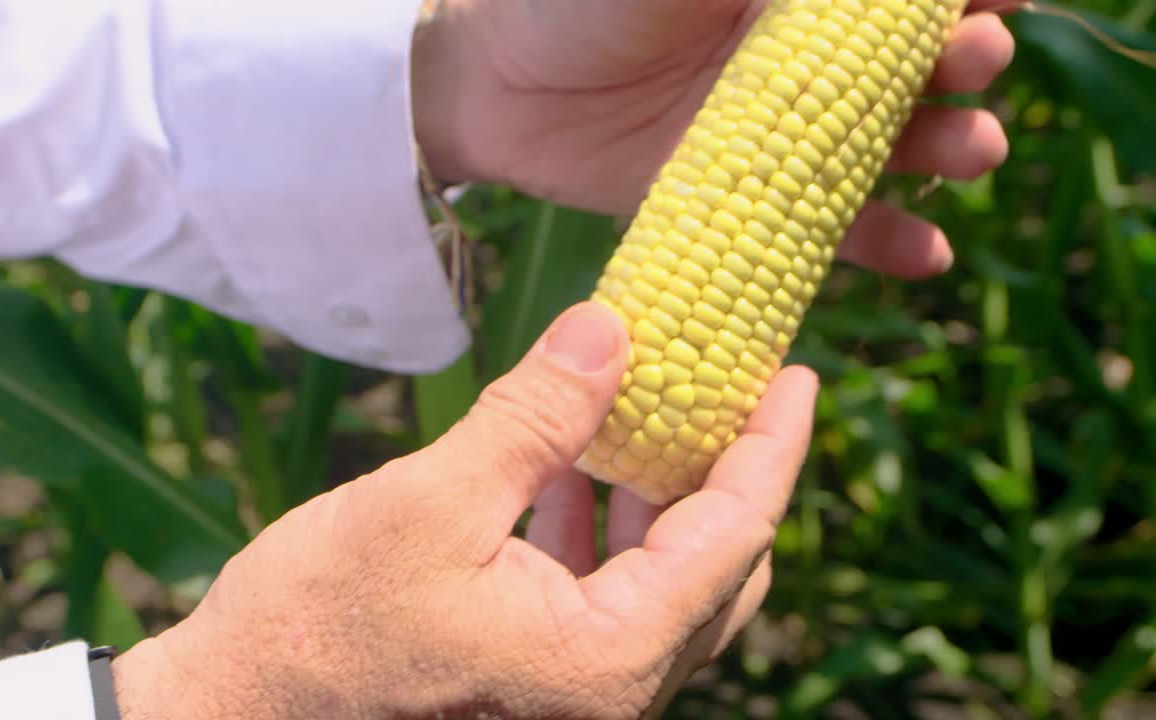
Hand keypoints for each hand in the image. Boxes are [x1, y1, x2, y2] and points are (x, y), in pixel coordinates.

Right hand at [111, 302, 817, 718]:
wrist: (236, 712)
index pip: (734, 535)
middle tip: (734, 390)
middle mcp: (611, 692)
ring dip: (666, 499)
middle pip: (720, 570)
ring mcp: (576, 696)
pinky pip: (608, 601)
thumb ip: (534, 417)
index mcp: (606, 657)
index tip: (795, 375)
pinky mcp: (536, 684)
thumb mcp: (432, 501)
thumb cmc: (321, 621)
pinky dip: (607, 532)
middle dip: (732, 473)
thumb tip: (611, 330)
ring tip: (653, 412)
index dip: (771, 446)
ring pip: (667, 587)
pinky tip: (571, 471)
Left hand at [413, 0, 1015, 278]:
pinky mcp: (746, 209)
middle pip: (917, 67)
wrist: (495, 88)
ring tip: (970, 154)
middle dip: (965, 66)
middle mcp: (799, 62)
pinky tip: (924, 255)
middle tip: (972, 68)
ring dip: (947, 151)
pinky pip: (832, 232)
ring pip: (891, 149)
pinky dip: (886, 244)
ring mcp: (777, 139)